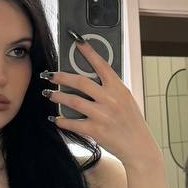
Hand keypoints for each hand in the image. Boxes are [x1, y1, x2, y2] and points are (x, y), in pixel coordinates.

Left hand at [44, 40, 159, 166]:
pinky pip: (73, 123)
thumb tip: (89, 79)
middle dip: (61, 77)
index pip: (101, 64)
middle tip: (49, 75)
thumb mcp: (126, 100)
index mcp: (118, 88)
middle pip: (80, 82)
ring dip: (57, 96)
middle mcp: (110, 99)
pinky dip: (62, 121)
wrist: (139, 147)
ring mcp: (102, 115)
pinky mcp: (95, 130)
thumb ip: (110, 89)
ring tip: (48, 93)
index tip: (76, 40)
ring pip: (73, 100)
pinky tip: (55, 118)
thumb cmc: (131, 122)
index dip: (88, 51)